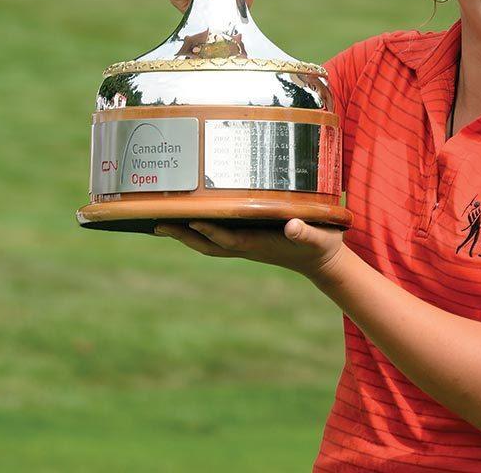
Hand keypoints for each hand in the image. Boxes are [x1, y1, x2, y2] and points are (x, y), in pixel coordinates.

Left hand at [154, 218, 345, 282]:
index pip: (230, 240)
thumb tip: (292, 226)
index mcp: (261, 244)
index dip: (210, 232)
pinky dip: (199, 231)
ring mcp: (246, 245)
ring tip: (162, 223)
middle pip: (208, 245)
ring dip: (185, 235)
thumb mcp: (318, 238)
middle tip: (158, 225)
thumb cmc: (321, 246)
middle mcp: (247, 246)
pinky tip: (190, 220)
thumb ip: (306, 232)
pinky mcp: (248, 239)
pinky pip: (217, 237)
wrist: (322, 261)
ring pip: (209, 243)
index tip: (191, 221)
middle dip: (183, 236)